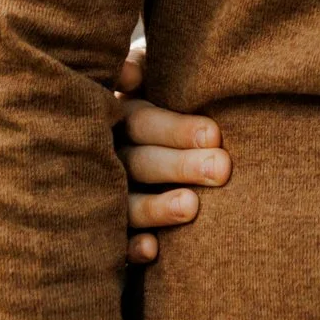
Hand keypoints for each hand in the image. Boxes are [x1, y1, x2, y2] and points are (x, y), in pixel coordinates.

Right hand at [112, 44, 231, 263]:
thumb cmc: (147, 100)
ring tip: (191, 207)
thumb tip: (132, 73)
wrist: (101, 140)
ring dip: (156, 208)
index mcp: (115, 117)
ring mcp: (98, 196)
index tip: (215, 135)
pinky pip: (113, 245)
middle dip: (180, 165)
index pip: (143, 122)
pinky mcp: (100, 231)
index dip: (176, 129)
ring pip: (125, 205)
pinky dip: (130, 248)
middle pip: (139, 162)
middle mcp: (104, 157)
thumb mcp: (145, 80)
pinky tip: (152, 251)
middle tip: (221, 169)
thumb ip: (140, 69)